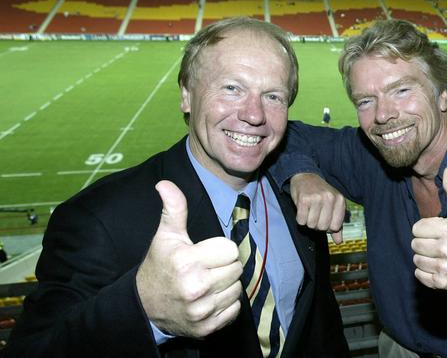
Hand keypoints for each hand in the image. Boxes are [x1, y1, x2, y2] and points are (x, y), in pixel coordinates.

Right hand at [136, 180, 242, 337]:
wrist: (144, 307)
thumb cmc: (159, 266)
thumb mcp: (165, 236)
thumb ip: (173, 209)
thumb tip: (165, 184)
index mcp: (187, 261)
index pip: (230, 249)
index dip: (220, 249)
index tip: (206, 253)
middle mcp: (195, 287)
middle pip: (237, 268)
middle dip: (225, 266)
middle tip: (207, 268)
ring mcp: (202, 310)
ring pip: (237, 289)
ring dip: (227, 285)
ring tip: (208, 283)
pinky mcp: (207, 328)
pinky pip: (235, 309)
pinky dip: (226, 305)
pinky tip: (209, 299)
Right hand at [290, 173, 346, 243]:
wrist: (306, 176)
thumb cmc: (321, 194)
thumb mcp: (333, 205)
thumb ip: (336, 223)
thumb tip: (338, 241)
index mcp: (340, 200)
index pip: (335, 226)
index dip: (328, 226)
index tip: (325, 219)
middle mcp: (329, 198)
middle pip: (323, 227)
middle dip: (317, 224)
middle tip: (315, 214)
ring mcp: (316, 198)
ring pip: (311, 225)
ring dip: (308, 221)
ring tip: (309, 211)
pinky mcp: (303, 199)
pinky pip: (301, 220)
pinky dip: (300, 218)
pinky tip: (302, 209)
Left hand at [411, 166, 446, 290]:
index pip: (417, 228)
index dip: (426, 228)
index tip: (438, 231)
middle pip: (414, 244)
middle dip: (424, 242)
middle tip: (438, 244)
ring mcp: (445, 268)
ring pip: (416, 259)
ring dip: (424, 257)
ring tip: (439, 255)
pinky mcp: (442, 283)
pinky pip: (419, 275)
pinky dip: (425, 272)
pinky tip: (438, 266)